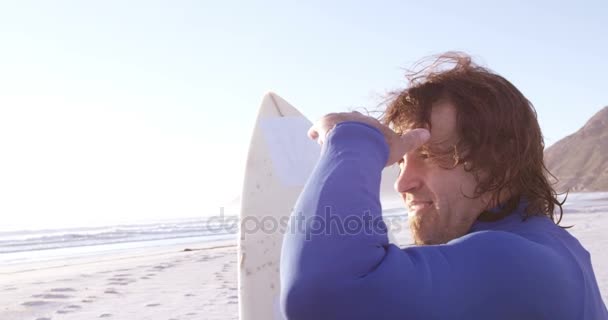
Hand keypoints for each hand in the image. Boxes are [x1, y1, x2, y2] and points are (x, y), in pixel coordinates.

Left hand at [307, 111, 429, 166]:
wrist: (359, 143)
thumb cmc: (379, 147)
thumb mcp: (399, 146)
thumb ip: (411, 140)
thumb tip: (427, 132)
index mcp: (371, 123)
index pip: (369, 127)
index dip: (367, 135)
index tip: (366, 142)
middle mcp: (355, 118)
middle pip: (351, 123)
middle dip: (349, 133)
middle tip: (347, 144)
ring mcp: (340, 120)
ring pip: (334, 126)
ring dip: (332, 134)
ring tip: (330, 145)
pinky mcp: (325, 124)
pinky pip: (317, 128)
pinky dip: (315, 132)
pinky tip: (312, 137)